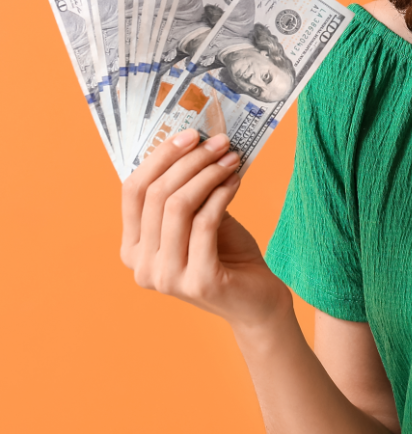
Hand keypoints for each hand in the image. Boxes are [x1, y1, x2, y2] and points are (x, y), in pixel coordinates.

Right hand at [120, 129, 290, 330]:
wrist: (256, 299)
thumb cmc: (226, 253)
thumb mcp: (197, 218)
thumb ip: (186, 190)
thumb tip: (193, 141)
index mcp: (132, 248)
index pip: (132, 192)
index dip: (160, 157)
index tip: (190, 134)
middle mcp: (141, 267)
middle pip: (157, 195)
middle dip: (190, 160)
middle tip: (219, 141)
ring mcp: (166, 277)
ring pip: (179, 206)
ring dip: (208, 174)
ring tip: (231, 158)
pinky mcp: (198, 281)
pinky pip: (205, 223)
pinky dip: (222, 194)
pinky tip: (236, 180)